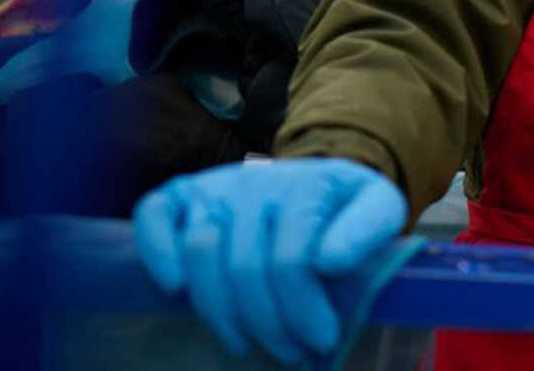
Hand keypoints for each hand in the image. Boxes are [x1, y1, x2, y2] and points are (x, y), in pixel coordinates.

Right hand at [133, 158, 406, 364]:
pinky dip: (156, 250)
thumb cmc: (344, 210)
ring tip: (245, 343)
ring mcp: (216, 187)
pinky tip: (174, 288)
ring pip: (201, 249)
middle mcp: (257, 181)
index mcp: (309, 185)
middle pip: (245, 266)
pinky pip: (154, 213)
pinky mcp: (183, 195)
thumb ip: (367, 230)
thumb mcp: (379, 210)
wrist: (314, 183)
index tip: (321, 340)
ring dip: (219, 310)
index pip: (293, 258)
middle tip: (289, 352)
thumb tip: (330, 262)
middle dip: (268, 323)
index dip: (304, 309)